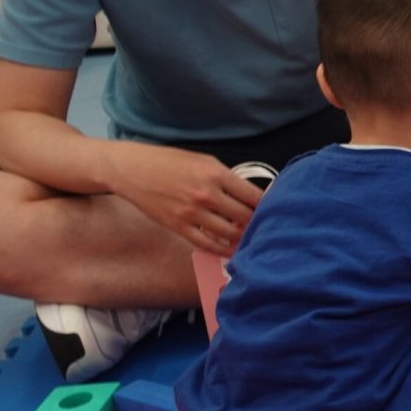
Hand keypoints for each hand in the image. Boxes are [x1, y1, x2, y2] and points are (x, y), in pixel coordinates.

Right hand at [103, 143, 264, 254]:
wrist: (133, 169)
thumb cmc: (171, 162)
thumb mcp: (204, 161)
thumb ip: (228, 179)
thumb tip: (252, 196)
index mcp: (216, 174)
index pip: (254, 196)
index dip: (268, 206)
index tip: (277, 211)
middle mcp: (206, 194)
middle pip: (245, 217)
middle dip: (258, 223)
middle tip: (266, 228)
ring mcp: (192, 212)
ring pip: (230, 233)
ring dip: (242, 237)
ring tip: (250, 238)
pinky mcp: (178, 225)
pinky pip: (207, 243)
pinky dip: (222, 249)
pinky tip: (231, 248)